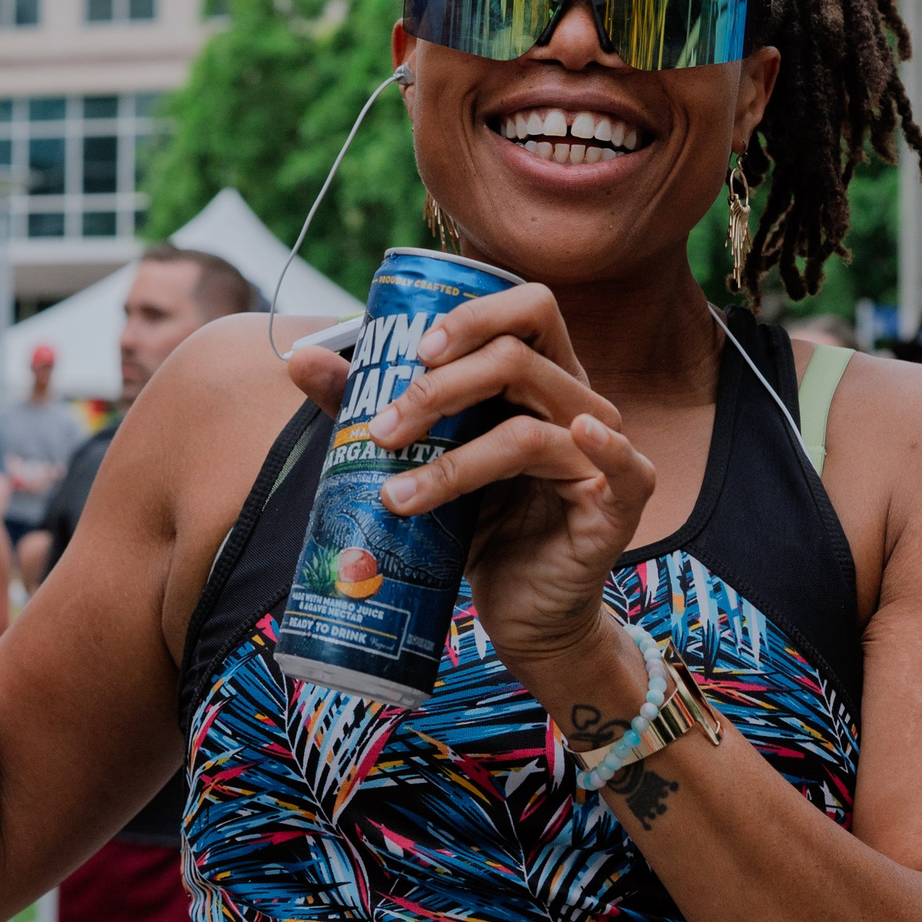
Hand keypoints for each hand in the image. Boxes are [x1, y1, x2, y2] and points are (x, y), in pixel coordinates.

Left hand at [288, 283, 652, 678]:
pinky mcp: (620, 503)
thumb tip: (301, 359)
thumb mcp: (426, 462)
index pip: (527, 309)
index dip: (474, 318)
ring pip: (528, 431)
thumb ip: (372, 409)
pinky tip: (575, 438)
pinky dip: (601, 446)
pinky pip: (619, 462)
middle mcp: (577, 402)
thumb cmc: (479, 527)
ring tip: (396, 495)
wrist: (523, 612)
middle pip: (517, 360)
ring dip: (453, 461)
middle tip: (383, 431)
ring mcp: (603, 450)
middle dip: (439, 390)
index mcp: (539, 379)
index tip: (415, 350)